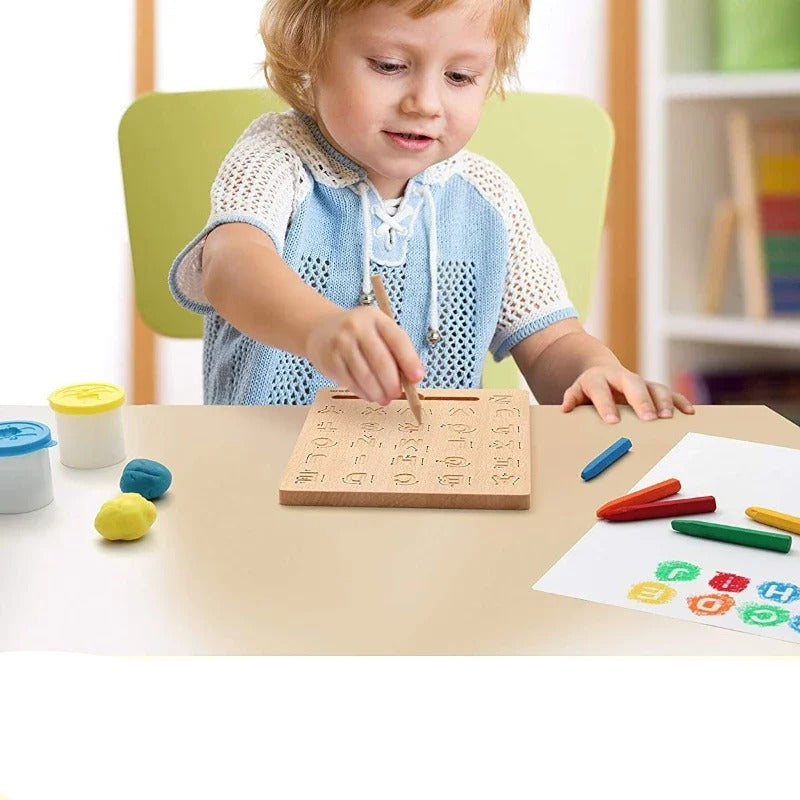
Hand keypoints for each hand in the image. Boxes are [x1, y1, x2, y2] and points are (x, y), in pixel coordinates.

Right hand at [306, 306, 423, 404]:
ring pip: (366, 376)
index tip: (417, 378)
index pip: (397, 340)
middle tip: (397, 394)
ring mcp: (341, 343)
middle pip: (381, 362)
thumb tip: (413, 379)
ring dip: (379, 393)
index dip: (410, 361)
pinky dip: (364, 393)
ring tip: (384, 399)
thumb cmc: (359, 334)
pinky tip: (370, 395)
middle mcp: (357, 328)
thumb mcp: (379, 332)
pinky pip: (351, 383)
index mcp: (376, 318)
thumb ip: (397, 351)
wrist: (321, 329)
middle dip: (393, 383)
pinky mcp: (330, 360)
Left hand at [561, 364, 694, 422]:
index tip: (612, 422)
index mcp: (598, 378)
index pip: (601, 390)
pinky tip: (688, 412)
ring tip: (667, 418)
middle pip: (633, 384)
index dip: (606, 405)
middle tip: (649, 419)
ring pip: (654, 386)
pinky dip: (679, 401)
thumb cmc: (589, 390)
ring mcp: (639, 381)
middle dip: (641, 401)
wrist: (602, 373)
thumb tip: (565, 408)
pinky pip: (669, 393)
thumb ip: (572, 399)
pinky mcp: (652, 387)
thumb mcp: (577, 392)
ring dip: (663, 401)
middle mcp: (621, 376)